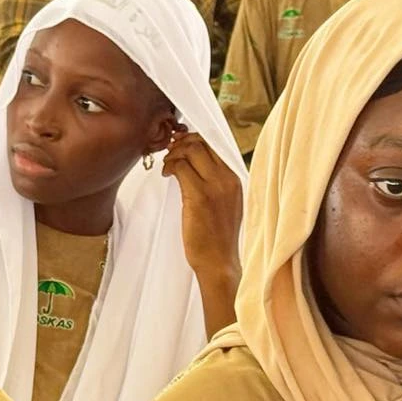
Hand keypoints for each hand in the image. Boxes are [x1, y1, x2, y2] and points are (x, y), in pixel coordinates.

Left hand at [163, 127, 242, 281]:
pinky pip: (180, 167)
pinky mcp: (199, 196)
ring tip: (167, 164)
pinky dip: (169, 166)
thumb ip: (216, 182)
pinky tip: (166, 174)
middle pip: (202, 142)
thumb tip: (196, 164)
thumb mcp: (225, 203)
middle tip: (170, 150)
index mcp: (235, 178)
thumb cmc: (217, 236)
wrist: (219, 261)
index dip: (196, 139)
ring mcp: (215, 186)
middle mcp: (228, 178)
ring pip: (191, 150)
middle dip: (182, 142)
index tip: (182, 143)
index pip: (216, 144)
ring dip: (173, 153)